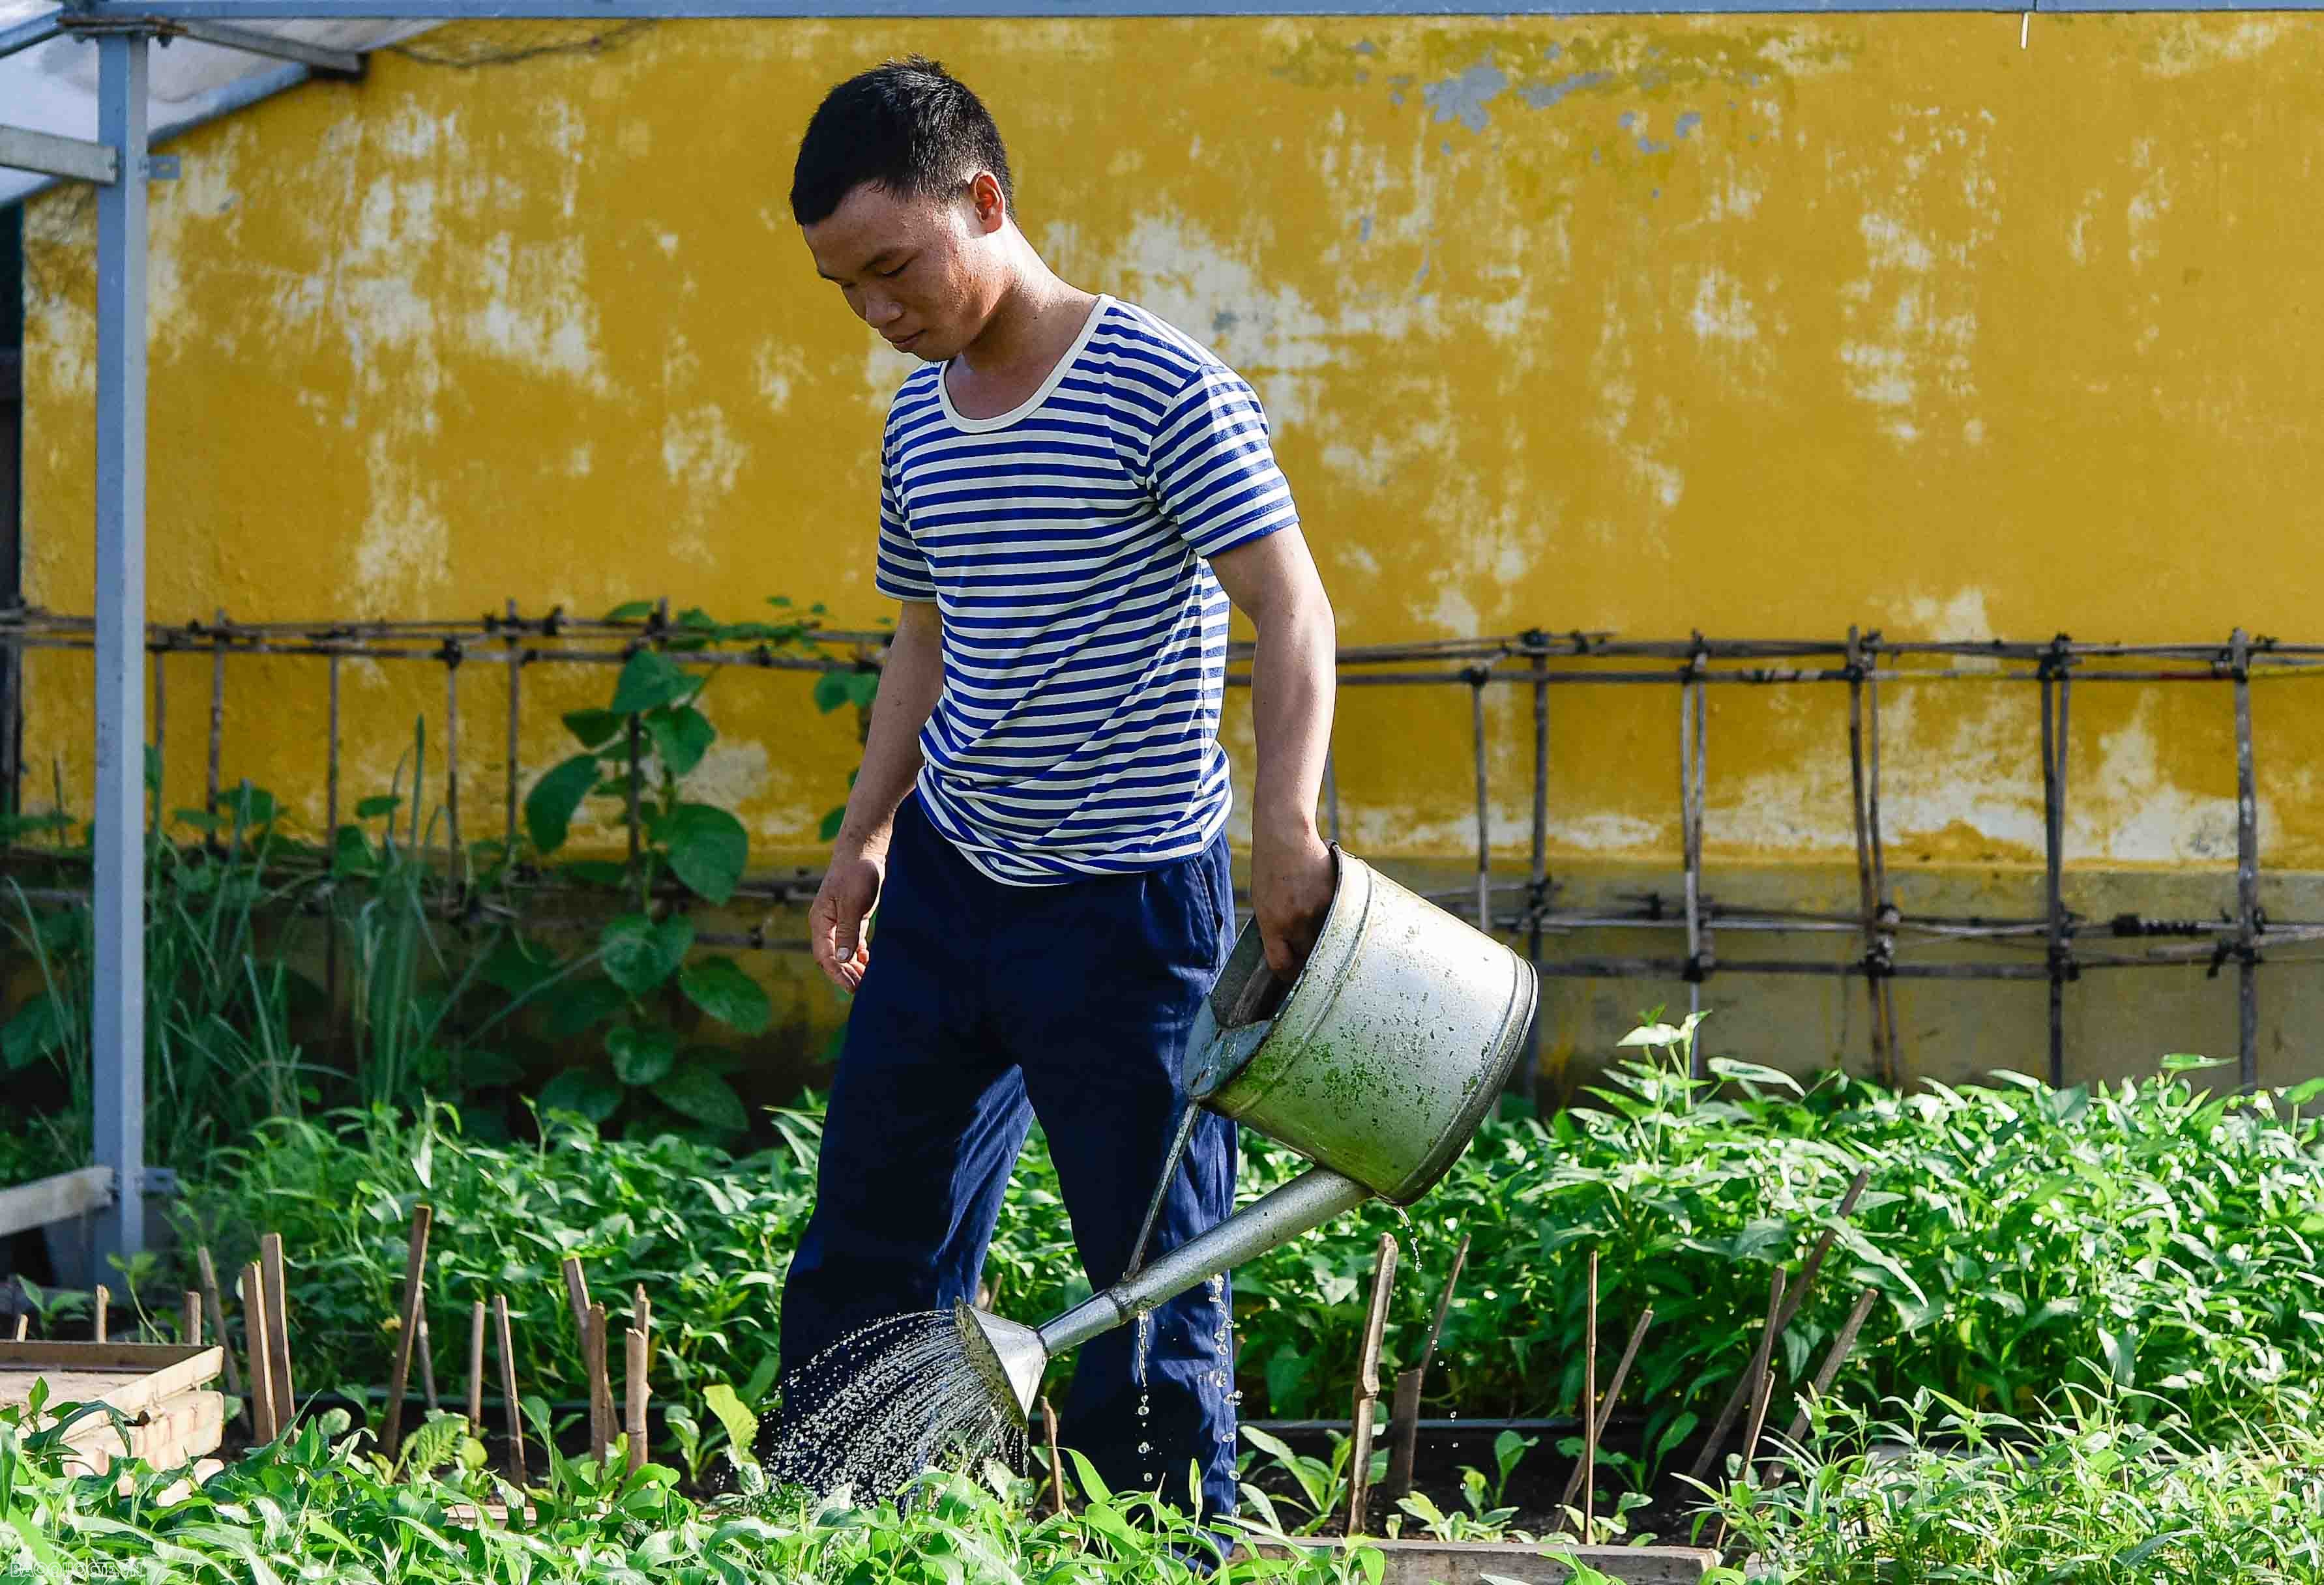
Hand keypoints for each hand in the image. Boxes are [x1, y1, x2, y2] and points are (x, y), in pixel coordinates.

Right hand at [811, 847, 884, 990]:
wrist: (865, 850)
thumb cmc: (856, 873)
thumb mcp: (853, 903)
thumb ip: (848, 932)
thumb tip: (842, 959)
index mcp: (821, 921)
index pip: (825, 956)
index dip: (837, 974)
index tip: (852, 988)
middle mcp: (827, 924)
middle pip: (833, 957)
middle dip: (846, 974)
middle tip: (863, 989)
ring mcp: (840, 921)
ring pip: (844, 951)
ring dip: (854, 966)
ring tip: (868, 980)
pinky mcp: (853, 917)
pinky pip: (853, 942)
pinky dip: (860, 954)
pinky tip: (869, 962)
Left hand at [1250, 812, 1334, 980]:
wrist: (1285, 837)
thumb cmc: (1269, 870)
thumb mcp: (1262, 903)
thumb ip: (1275, 930)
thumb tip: (1291, 955)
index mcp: (1272, 924)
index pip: (1281, 965)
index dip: (1289, 976)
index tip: (1295, 978)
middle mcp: (1294, 920)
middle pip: (1308, 957)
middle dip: (1311, 959)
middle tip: (1315, 956)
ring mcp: (1317, 908)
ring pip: (1328, 937)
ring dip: (1327, 936)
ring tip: (1323, 924)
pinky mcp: (1336, 896)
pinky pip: (1339, 916)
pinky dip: (1337, 913)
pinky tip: (1329, 900)